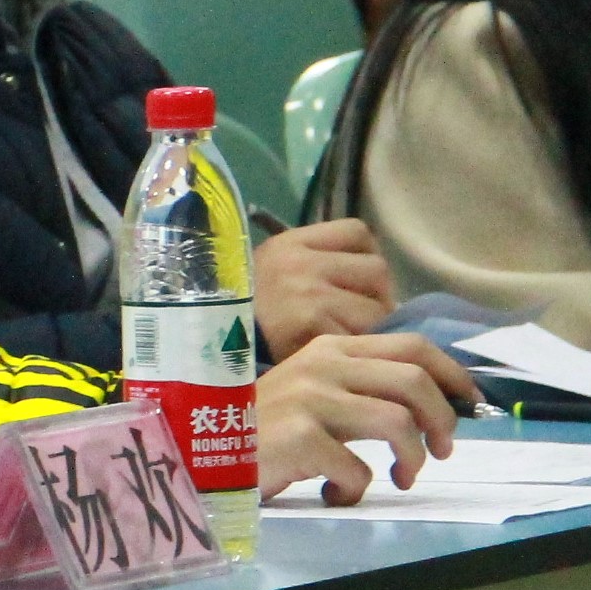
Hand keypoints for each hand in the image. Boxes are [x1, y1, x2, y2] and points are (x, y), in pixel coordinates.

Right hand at [250, 218, 395, 357]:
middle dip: (377, 297)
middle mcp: (299, 262)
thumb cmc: (250, 317)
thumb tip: (379, 286)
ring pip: (377, 307)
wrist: (211, 352)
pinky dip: (356, 349)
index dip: (365, 259)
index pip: (358, 234)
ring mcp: (307, 293)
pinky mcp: (312, 327)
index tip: (357, 283)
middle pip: (376, 270)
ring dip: (372, 327)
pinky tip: (337, 356)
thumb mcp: (275, 273)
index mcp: (290, 242)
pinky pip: (361, 337)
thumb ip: (319, 265)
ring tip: (349, 339)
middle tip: (360, 319)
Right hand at [256, 334, 480, 505]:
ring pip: (398, 422)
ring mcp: (311, 399)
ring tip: (401, 478)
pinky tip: (336, 493)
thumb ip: (357, 386)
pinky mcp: (300, 437)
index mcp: (332, 348)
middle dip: (442, 421)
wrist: (199, 447)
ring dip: (412, 459)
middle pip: (414, 382)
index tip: (471, 405)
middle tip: (440, 452)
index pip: (412, 346)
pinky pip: (358, 468)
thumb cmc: (262, 426)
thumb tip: (428, 407)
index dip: (453, 375)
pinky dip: (356, 490)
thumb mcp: (311, 390)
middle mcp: (324, 365)